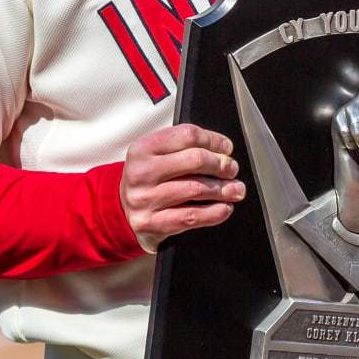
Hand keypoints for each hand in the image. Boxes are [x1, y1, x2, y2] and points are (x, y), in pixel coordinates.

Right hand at [121, 124, 244, 252]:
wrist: (123, 211)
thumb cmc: (148, 178)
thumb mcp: (155, 155)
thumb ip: (183, 147)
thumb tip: (223, 151)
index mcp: (142, 148)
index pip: (187, 135)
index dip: (214, 140)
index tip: (226, 147)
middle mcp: (142, 172)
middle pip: (194, 160)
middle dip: (221, 164)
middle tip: (232, 169)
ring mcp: (146, 199)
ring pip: (196, 189)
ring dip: (223, 189)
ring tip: (236, 189)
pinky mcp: (152, 223)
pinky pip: (192, 217)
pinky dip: (215, 212)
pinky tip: (224, 208)